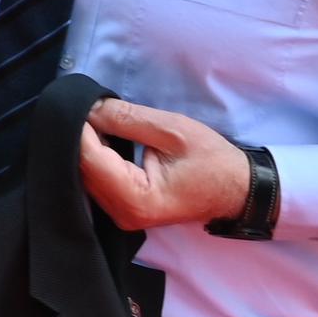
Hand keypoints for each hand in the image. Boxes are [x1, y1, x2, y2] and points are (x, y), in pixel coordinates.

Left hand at [72, 97, 261, 233]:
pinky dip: (97, 158)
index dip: (81, 127)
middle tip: (86, 104)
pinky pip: (98, 181)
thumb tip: (90, 108)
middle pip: (83, 169)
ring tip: (94, 117)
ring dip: (87, 146)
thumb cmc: (212, 161)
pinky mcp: (124, 210)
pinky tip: (103, 138)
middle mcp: (122, 213)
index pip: (89, 159)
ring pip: (86, 176)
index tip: (81, 101)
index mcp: (136, 198)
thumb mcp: (172, 130)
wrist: (236, 190)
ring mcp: (122, 215)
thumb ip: (128, 118)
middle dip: (81, 136)